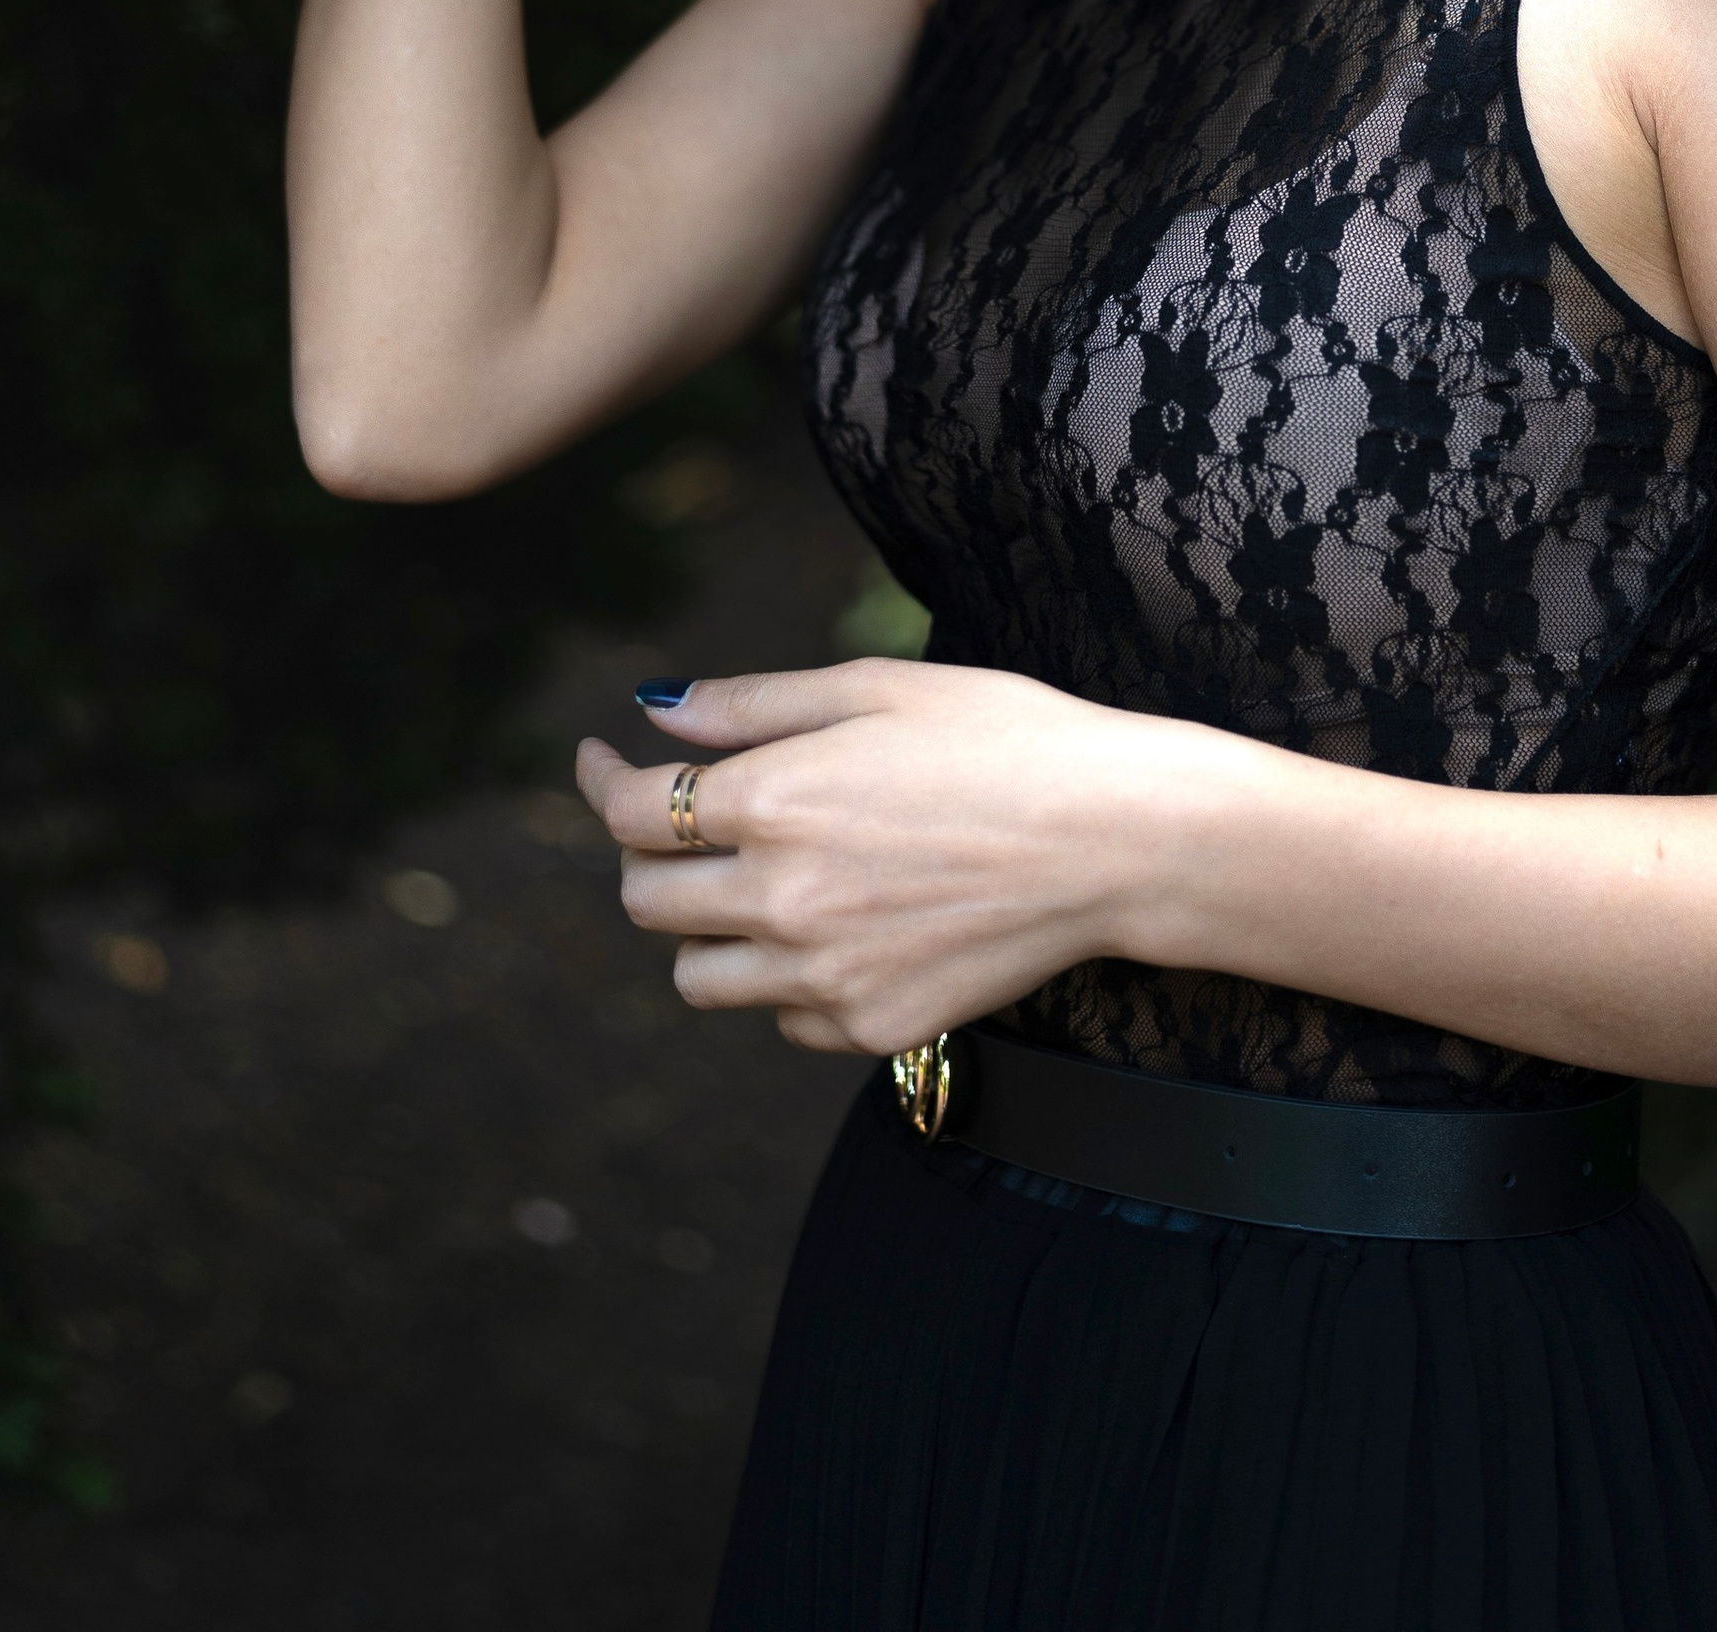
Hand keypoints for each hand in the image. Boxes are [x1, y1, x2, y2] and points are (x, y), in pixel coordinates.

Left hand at [575, 660, 1198, 1052]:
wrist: (1115, 839)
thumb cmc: (1006, 738)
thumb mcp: (878, 688)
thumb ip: (752, 704)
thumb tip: (655, 712)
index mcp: (777, 800)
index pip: (632, 812)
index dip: (601, 781)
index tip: (603, 759)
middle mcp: (783, 899)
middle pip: (648, 901)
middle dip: (650, 854)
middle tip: (689, 818)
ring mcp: (825, 978)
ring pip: (698, 979)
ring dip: (707, 928)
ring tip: (762, 880)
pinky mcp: (871, 1029)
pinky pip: (781, 1019)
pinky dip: (785, 981)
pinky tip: (838, 928)